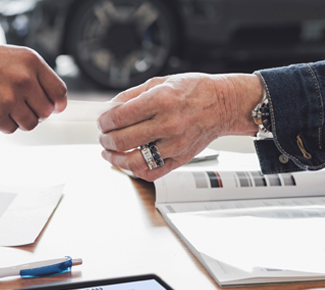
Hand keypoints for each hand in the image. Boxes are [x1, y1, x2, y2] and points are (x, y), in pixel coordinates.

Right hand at [0, 29, 67, 133]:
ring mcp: (11, 98)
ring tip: (3, 107)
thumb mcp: (10, 57)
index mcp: (31, 62)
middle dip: (34, 112)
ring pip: (30, 124)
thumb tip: (53, 101)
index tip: (54, 108)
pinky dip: (2, 124)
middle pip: (46, 112)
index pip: (59, 91)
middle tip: (19, 106)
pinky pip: (10, 129)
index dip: (57, 103)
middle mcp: (24, 79)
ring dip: (19, 120)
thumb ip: (32, 76)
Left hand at [97, 73, 262, 180]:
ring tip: (109, 153)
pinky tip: (128, 162)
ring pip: (133, 161)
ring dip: (115, 159)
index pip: (119, 117)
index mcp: (161, 100)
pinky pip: (151, 172)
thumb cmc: (194, 90)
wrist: (223, 104)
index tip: (102, 122)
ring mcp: (175, 144)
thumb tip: (109, 109)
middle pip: (123, 140)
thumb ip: (131, 96)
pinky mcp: (180, 158)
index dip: (104, 122)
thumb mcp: (160, 82)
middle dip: (105, 140)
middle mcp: (168, 124)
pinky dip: (135, 170)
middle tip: (103, 137)